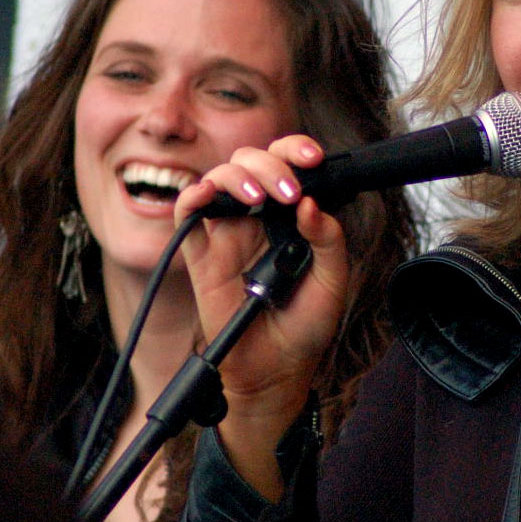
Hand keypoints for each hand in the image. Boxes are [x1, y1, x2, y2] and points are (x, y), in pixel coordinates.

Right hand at [175, 135, 348, 498]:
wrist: (276, 370)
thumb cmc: (304, 326)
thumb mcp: (333, 282)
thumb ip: (328, 241)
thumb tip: (310, 205)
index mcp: (290, 216)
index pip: (289, 166)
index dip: (296, 151)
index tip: (313, 159)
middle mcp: (257, 217)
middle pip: (253, 162)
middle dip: (272, 164)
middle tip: (288, 191)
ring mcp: (228, 233)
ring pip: (221, 178)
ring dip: (239, 177)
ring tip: (259, 199)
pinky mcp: (201, 255)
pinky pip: (188, 213)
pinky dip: (195, 196)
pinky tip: (211, 198)